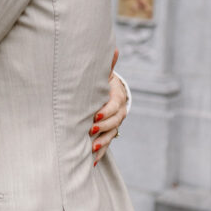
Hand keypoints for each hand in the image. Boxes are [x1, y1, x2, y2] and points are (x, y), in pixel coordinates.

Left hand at [90, 49, 127, 164]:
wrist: (108, 93)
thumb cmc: (101, 82)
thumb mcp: (104, 74)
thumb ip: (108, 65)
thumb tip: (114, 49)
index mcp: (117, 97)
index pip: (114, 106)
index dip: (106, 112)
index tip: (94, 117)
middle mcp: (119, 112)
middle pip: (115, 122)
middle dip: (104, 128)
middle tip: (90, 130)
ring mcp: (115, 124)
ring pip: (112, 135)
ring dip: (102, 143)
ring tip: (91, 148)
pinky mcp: (109, 134)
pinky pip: (107, 145)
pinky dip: (100, 153)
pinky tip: (91, 162)